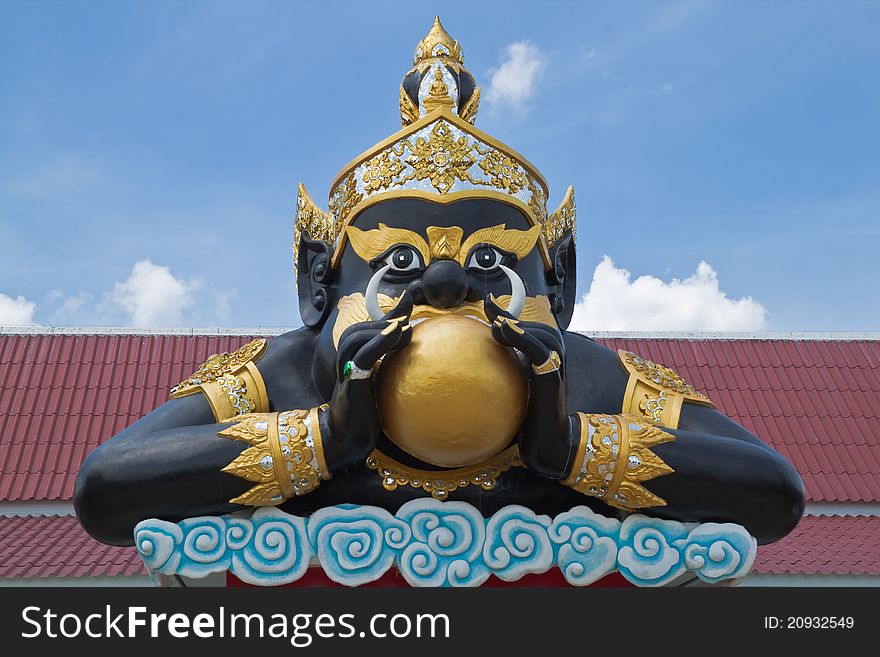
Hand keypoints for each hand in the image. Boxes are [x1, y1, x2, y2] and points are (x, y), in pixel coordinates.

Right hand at [322, 292, 413, 469]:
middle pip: (355, 330)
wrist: (348, 441)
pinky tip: (396, 333)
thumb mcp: (381, 388)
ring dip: (379, 327)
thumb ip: (389, 369)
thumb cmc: (365, 417)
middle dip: (381, 319)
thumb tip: (409, 353)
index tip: (407, 299)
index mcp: (352, 363)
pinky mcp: (351, 384)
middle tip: (405, 318)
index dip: (385, 314)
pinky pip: (363, 356)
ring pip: (353, 337)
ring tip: (402, 326)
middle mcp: (345, 364)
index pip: (364, 330)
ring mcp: (346, 373)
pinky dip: (379, 341)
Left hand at [485, 294, 573, 478]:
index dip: (508, 313)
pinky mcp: (552, 373)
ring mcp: (556, 365)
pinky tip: (504, 329)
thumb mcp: (512, 390)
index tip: (487, 301)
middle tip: (489, 312)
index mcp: (545, 359)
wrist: (548, 441)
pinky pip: (538, 349)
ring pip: (540, 334)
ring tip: (495, 324)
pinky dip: (522, 336)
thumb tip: (475, 361)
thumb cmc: (529, 420)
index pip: (526, 329)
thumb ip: (502, 372)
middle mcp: (554, 358)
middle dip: (511, 317)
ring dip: (516, 326)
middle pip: (535, 327)